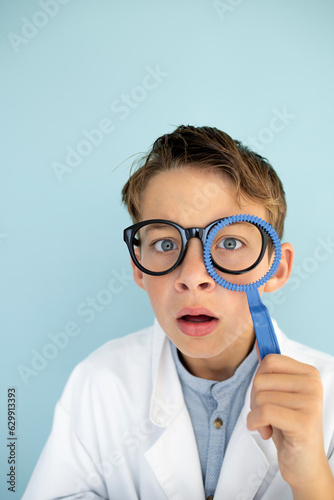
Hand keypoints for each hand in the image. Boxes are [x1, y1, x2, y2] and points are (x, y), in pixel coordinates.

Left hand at [247, 348, 333, 497]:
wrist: (304, 464)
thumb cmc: (288, 427)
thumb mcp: (279, 394)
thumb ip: (271, 371)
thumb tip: (259, 345)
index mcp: (309, 373)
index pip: (270, 360)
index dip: (259, 379)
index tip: (265, 395)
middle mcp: (313, 385)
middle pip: (261, 378)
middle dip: (255, 399)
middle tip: (266, 415)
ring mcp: (311, 403)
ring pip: (261, 396)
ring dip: (256, 414)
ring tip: (270, 425)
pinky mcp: (304, 423)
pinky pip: (264, 412)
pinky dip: (256, 423)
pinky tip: (266, 432)